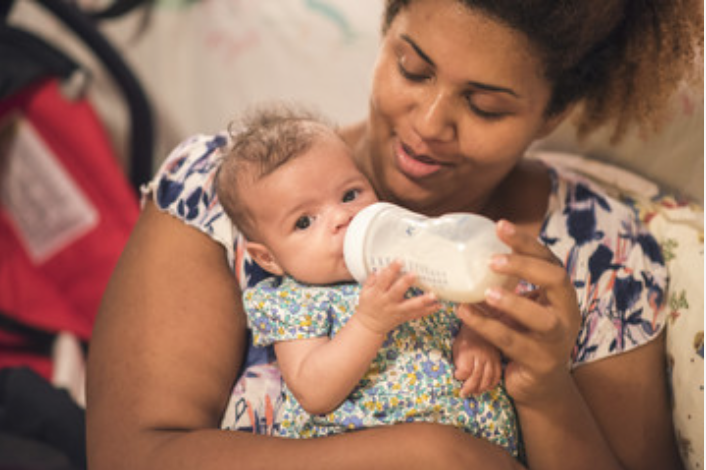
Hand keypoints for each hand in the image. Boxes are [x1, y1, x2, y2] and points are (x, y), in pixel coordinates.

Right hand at [355, 262, 438, 335]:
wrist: (369, 326)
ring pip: (410, 306)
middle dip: (406, 282)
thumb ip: (372, 280)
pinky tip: (438, 305)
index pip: (384, 280)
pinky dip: (428, 310)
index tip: (399, 260)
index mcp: (377, 293)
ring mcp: (397, 311)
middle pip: (397, 291)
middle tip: (415, 273)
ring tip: (433, 295)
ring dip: (422, 300)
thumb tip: (380, 269)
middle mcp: (387, 302)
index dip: (391, 270)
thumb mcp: (364, 292)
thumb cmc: (368, 306)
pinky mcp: (404, 317)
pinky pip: (417, 314)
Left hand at [453, 324, 501, 395]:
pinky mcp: (497, 361)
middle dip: (469, 388)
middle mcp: (481, 356)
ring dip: (480, 389)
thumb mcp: (456, 347)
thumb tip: (459, 377)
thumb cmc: (465, 339)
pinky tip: (486, 388)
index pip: (466, 370)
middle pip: (476, 377)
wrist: (480, 329)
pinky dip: (492, 384)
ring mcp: (491, 359)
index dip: (460, 376)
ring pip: (487, 379)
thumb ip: (458, 361)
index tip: (457, 376)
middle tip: (463, 394)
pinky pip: (497, 376)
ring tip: (474, 393)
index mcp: (468, 351)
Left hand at [456, 220, 580, 405]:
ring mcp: (556, 341)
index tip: (500, 226)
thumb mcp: (524, 306)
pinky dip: (486, 326)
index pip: (550, 260)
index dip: (526, 243)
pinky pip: (512, 342)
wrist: (539, 385)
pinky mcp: (540, 362)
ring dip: (512, 302)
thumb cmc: (526, 336)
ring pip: (541, 318)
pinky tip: (465, 313)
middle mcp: (567, 314)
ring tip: (485, 293)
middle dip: (525, 265)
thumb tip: (476, 250)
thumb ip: (511, 284)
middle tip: (492, 260)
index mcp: (563, 295)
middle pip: (556, 280)